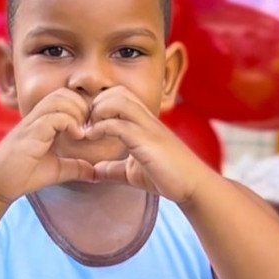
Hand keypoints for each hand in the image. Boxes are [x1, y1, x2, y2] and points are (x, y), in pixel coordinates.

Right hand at [0, 88, 96, 204]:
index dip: (81, 107)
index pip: (64, 98)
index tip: (89, 128)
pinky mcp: (29, 135)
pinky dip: (70, 123)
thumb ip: (75, 167)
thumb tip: (96, 172)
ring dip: (76, 112)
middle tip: (88, 127)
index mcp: (41, 121)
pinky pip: (53, 117)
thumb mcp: (57, 171)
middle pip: (62, 93)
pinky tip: (77, 136)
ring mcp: (31, 124)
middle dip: (81, 106)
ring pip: (58, 100)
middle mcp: (35, 118)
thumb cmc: (21, 176)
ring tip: (81, 132)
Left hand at [84, 87, 212, 202]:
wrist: (194, 187)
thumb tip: (94, 172)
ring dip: (98, 111)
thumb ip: (114, 169)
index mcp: (144, 122)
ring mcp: (148, 128)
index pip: (120, 95)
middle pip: (118, 91)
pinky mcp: (148, 142)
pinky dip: (100, 128)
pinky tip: (92, 138)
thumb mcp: (133, 172)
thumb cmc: (168, 178)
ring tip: (88, 129)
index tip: (87, 123)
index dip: (99, 103)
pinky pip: (119, 124)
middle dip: (96, 102)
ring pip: (119, 101)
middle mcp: (147, 119)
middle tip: (85, 124)